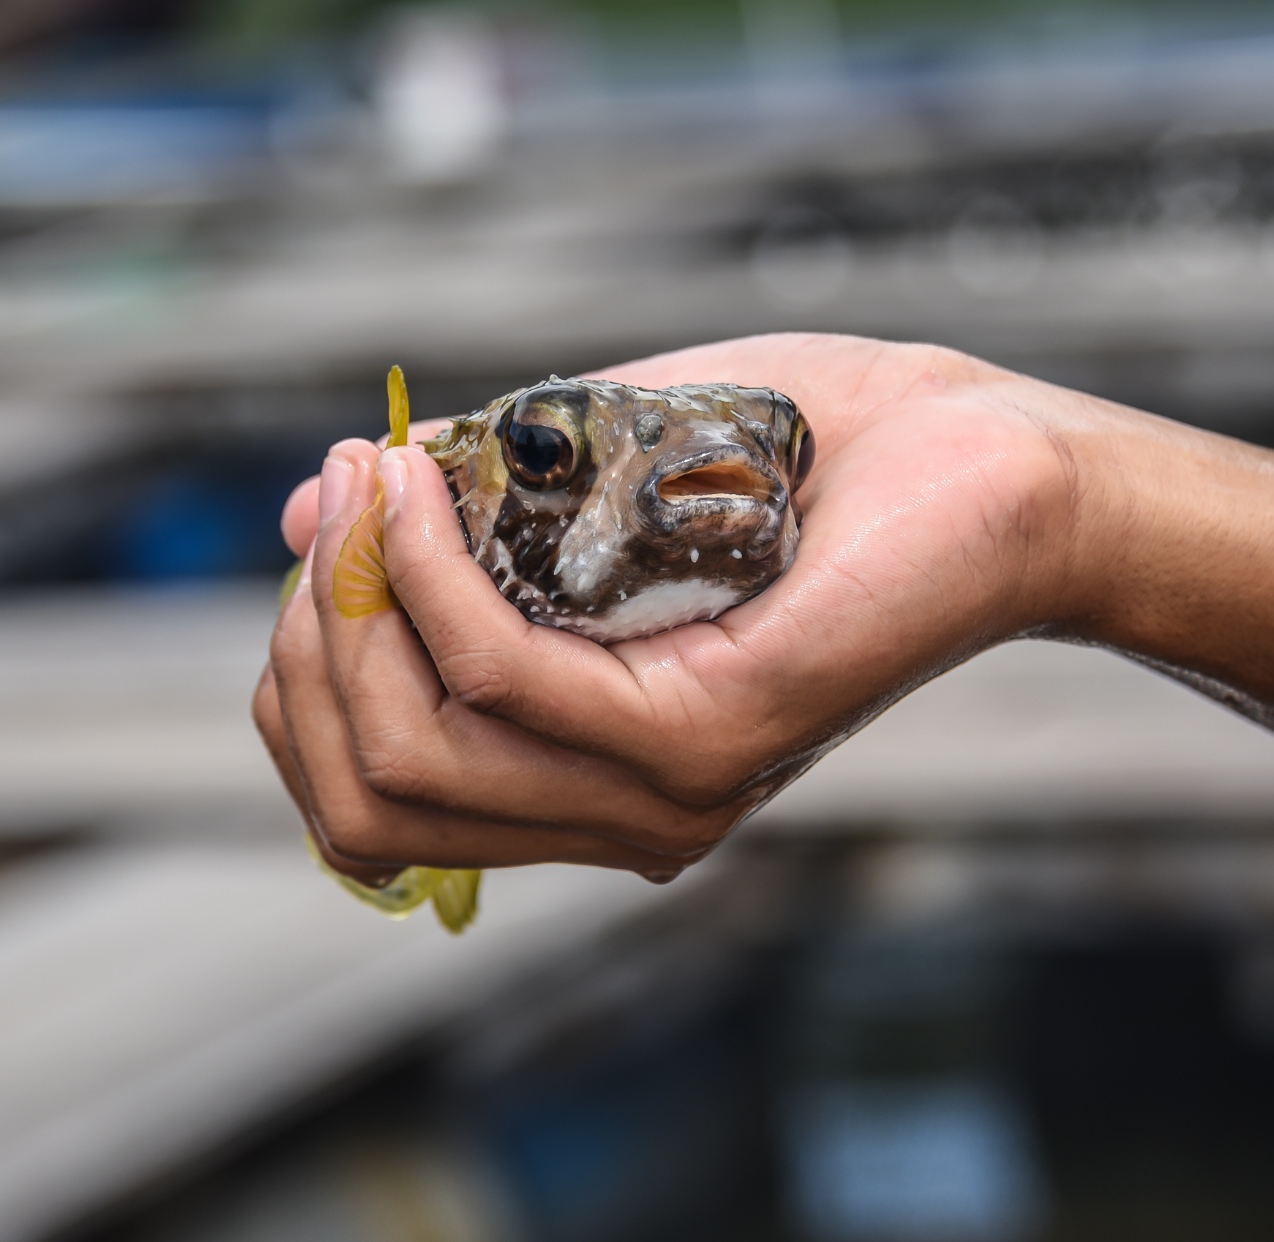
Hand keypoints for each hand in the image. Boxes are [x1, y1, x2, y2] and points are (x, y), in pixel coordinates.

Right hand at [254, 334, 1098, 880]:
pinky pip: (500, 675)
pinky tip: (419, 490)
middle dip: (306, 651)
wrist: (973, 459)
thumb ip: (455, 522)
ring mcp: (663, 792)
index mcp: (586, 783)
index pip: (368, 807)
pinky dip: (428, 576)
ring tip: (371, 480)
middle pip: (365, 799)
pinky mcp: (707, 738)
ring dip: (352, 602)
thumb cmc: (785, 466)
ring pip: (414, 752)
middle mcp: (619, 814)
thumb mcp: (582, 490)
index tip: (320, 543)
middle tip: (337, 510)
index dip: (303, 681)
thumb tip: (301, 524)